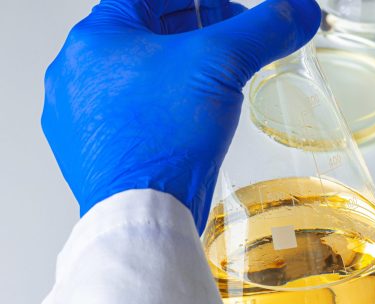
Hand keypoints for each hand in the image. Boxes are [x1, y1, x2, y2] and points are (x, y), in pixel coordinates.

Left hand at [42, 0, 320, 231]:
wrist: (141, 213)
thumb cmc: (162, 139)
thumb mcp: (222, 65)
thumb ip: (264, 30)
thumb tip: (298, 10)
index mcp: (95, 38)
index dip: (201, 4)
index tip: (230, 17)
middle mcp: (76, 73)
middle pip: (146, 35)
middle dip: (194, 37)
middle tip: (231, 49)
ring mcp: (80, 116)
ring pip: (139, 77)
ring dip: (179, 74)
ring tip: (216, 87)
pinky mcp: (93, 151)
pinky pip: (133, 116)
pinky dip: (164, 111)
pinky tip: (191, 124)